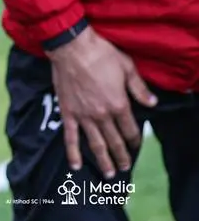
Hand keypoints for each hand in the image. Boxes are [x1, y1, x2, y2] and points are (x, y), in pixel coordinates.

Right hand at [48, 27, 156, 178]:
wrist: (71, 46)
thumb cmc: (100, 53)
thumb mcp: (127, 67)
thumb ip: (139, 88)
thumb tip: (153, 103)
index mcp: (119, 105)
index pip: (130, 130)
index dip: (135, 139)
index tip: (136, 145)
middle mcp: (103, 115)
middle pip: (115, 141)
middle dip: (122, 156)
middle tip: (125, 166)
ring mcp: (84, 116)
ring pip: (96, 144)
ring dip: (104, 161)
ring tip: (109, 174)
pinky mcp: (68, 112)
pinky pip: (70, 136)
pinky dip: (73, 152)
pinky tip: (75, 165)